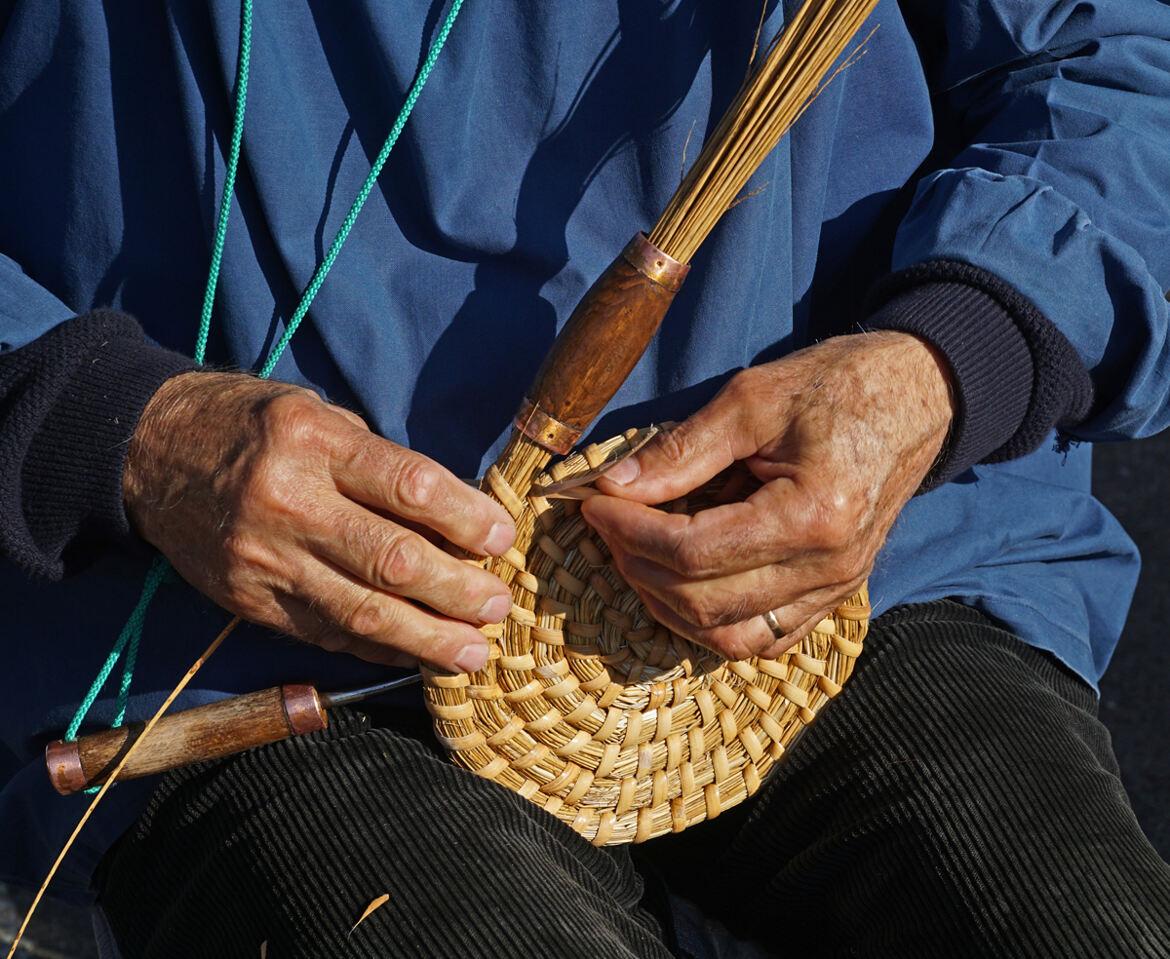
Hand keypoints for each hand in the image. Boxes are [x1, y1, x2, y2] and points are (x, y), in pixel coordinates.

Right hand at [123, 372, 515, 671]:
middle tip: (499, 605)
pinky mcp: (248, 599)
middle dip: (458, 589)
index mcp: (313, 440)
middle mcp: (288, 501)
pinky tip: (416, 654)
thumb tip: (456, 517)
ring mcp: (264, 558)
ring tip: (473, 651)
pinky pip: (325, 633)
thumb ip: (380, 463)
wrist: (150, 451)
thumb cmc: (253, 425)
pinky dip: (378, 648)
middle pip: (393, 559)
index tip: (502, 538)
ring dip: (428, 638)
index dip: (466, 518)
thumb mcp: (318, 414)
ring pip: (362, 611)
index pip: (409, 486)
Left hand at [580, 331, 952, 659]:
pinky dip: (713, 624)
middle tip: (608, 524)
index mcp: (813, 516)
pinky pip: (764, 638)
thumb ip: (682, 450)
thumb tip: (614, 485)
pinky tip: (682, 585)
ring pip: (730, 638)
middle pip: (704, 602)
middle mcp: (829, 568)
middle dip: (639, 566)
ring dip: (668, 606)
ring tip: (637, 555)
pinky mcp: (835, 595)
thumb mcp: (753, 399)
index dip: (631, 531)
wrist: (920, 396)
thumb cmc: (840, 386)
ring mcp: (836, 589)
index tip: (596, 502)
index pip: (694, 552)